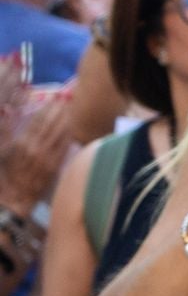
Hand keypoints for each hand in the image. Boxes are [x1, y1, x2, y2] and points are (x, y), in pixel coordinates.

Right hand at [0, 95, 72, 213]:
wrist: (13, 197)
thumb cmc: (5, 173)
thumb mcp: (2, 151)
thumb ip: (5, 131)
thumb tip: (9, 112)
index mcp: (20, 143)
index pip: (36, 121)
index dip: (46, 109)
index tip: (53, 99)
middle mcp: (34, 148)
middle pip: (49, 125)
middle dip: (58, 111)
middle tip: (66, 100)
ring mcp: (46, 158)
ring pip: (58, 134)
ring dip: (65, 120)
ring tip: (71, 109)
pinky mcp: (54, 166)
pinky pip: (63, 148)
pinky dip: (68, 136)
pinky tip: (73, 127)